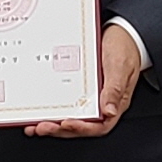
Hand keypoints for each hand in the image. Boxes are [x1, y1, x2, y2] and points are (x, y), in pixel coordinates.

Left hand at [24, 24, 140, 138]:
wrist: (123, 32)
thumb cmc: (125, 48)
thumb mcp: (120, 67)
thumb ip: (114, 89)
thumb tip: (109, 111)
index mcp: (115, 102)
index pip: (100, 125)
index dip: (82, 128)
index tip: (66, 123)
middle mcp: (102, 103)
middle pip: (81, 125)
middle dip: (61, 129)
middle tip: (43, 127)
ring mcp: (91, 96)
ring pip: (72, 116)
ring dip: (54, 123)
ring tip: (36, 126)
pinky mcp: (81, 88)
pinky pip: (67, 102)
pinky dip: (53, 108)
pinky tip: (40, 111)